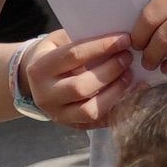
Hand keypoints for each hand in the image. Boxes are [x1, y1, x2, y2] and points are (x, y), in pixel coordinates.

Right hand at [16, 26, 138, 128]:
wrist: (37, 81)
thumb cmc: (54, 55)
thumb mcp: (59, 41)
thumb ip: (82, 40)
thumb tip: (117, 39)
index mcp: (40, 69)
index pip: (74, 56)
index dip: (102, 46)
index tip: (124, 39)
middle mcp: (46, 95)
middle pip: (81, 86)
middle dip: (110, 71)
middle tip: (127, 57)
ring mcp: (57, 114)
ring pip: (89, 110)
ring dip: (115, 93)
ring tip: (129, 76)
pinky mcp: (71, 126)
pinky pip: (98, 123)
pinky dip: (117, 109)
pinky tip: (130, 94)